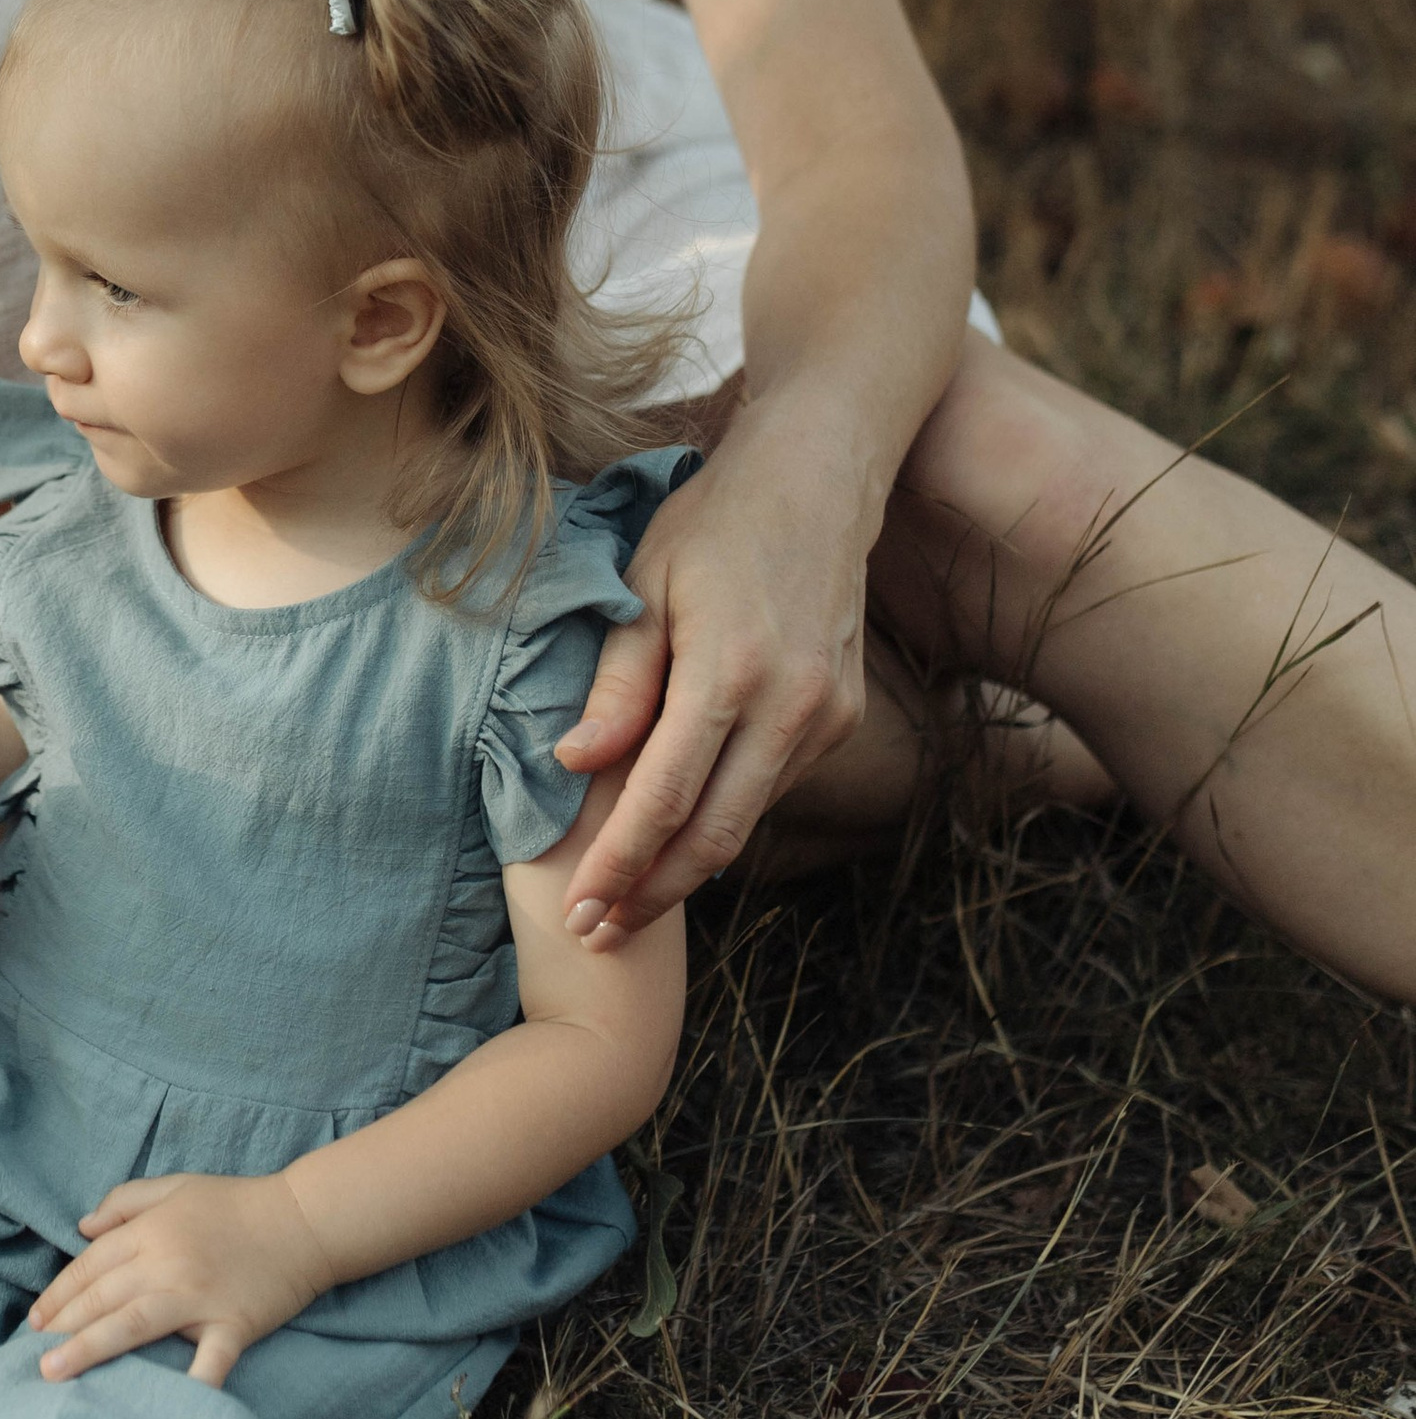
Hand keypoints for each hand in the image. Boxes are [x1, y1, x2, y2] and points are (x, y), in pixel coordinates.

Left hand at [27, 1170, 334, 1387]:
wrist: (303, 1220)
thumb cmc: (235, 1203)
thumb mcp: (174, 1187)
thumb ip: (124, 1202)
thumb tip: (81, 1229)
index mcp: (151, 1231)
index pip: (91, 1265)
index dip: (59, 1293)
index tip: (35, 1321)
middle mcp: (167, 1264)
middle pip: (103, 1297)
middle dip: (62, 1326)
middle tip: (32, 1356)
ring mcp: (199, 1297)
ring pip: (132, 1324)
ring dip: (89, 1348)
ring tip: (54, 1372)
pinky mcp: (233, 1325)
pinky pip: (209, 1360)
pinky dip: (191, 1383)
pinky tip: (166, 1408)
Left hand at [551, 414, 867, 942]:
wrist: (818, 483)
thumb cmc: (712, 526)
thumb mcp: (644, 584)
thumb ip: (616, 683)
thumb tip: (574, 764)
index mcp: (732, 669)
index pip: (666, 796)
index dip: (620, 864)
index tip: (579, 912)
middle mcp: (793, 705)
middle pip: (716, 834)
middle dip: (653, 894)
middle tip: (595, 934)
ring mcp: (829, 717)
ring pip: (748, 820)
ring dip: (687, 867)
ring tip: (624, 899)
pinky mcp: (843, 719)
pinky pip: (772, 788)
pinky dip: (722, 820)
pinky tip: (677, 837)